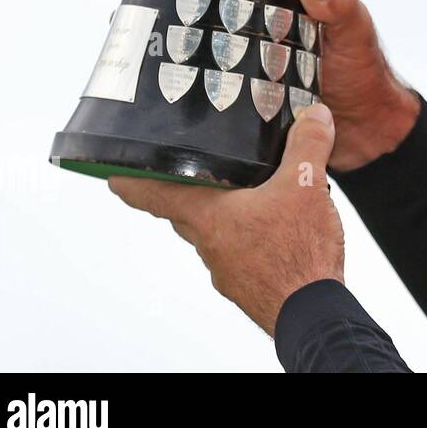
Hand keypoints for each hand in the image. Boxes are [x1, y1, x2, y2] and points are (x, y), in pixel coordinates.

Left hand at [108, 105, 344, 335]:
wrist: (311, 311)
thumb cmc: (297, 253)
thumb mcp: (307, 185)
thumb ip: (308, 145)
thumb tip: (313, 116)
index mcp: (209, 215)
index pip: (155, 194)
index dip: (132, 182)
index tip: (112, 175)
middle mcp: (209, 243)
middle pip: (185, 214)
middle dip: (186, 193)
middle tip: (191, 173)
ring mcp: (226, 269)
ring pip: (214, 235)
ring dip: (224, 217)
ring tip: (249, 197)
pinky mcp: (247, 284)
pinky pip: (239, 254)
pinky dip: (250, 239)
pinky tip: (275, 231)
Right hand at [134, 0, 420, 171]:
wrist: (365, 128)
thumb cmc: (365, 71)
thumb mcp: (355, 30)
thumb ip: (340, 3)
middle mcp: (268, 6)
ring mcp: (251, 39)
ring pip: (202, 11)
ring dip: (165, 3)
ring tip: (130, 5)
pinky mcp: (240, 72)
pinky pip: (202, 52)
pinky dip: (173, 45)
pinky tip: (146, 49)